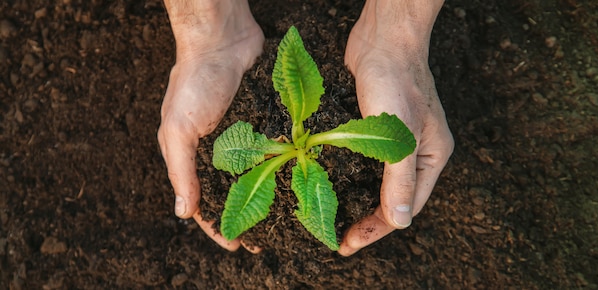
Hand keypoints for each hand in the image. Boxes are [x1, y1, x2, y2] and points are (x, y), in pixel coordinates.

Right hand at [158, 0, 263, 251]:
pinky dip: (282, 168)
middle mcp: (219, 151)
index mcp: (193, 156)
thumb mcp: (178, 128)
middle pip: (233, 194)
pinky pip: (275, 151)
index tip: (236, 246)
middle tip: (267, 239)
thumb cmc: (194, 82)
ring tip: (286, 219)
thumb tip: (183, 212)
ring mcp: (244, 138)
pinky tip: (296, 183)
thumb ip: (181, 170)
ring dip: (268, 197)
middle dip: (247, 217)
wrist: (222, 41)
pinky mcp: (264, 122)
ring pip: (256, 177)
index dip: (217, 226)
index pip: (203, 201)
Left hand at [339, 0, 452, 255]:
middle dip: (367, 219)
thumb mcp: (399, 138)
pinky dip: (349, 176)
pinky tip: (331, 184)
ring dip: (357, 200)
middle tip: (340, 238)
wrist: (382, 40)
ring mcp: (395, 140)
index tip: (349, 243)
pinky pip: (363, 161)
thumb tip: (400, 223)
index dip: (377, 228)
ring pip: (376, 181)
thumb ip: (399, 182)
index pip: (406, 207)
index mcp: (431, 158)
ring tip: (334, 218)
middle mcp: (416, 152)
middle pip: (392, 198)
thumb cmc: (396, 84)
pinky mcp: (374, 128)